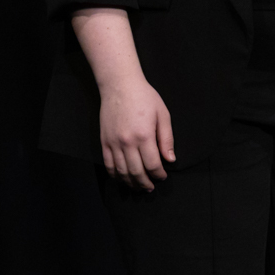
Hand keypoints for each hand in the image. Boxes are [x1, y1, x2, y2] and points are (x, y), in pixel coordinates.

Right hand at [98, 77, 174, 191]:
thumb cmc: (145, 97)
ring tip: (139, 187)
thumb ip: (167, 138)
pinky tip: (122, 179)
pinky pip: (108, 165)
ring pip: (121, 172)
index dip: (159, 174)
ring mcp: (113, 144)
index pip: (153, 164)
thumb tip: (170, 159)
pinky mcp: (104, 142)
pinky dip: (115, 175)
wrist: (120, 86)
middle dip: (145, 183)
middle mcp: (127, 142)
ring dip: (130, 183)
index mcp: (145, 135)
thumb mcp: (163, 114)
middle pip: (136, 172)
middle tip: (151, 187)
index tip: (163, 176)